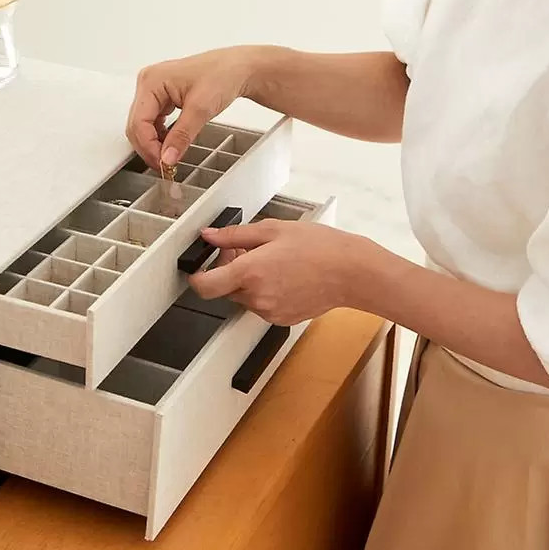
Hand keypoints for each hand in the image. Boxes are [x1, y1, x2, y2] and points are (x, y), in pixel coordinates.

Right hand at [126, 47, 258, 169]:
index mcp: (151, 81)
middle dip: (149, 148)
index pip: (138, 122)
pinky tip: (170, 145)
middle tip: (165, 166)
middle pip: (136, 126)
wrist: (236, 69)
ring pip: (142, 126)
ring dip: (153, 144)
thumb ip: (181, 136)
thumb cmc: (221, 75)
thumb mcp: (201, 109)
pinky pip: (152, 122)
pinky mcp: (161, 98)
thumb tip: (167, 158)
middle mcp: (148, 83)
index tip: (162, 164)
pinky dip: (159, 137)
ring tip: (169, 158)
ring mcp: (153, 90)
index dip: (148, 147)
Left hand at [188, 219, 372, 325]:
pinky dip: (266, 292)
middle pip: (226, 288)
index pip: (205, 286)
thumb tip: (210, 235)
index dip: (197, 276)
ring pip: (244, 297)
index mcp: (251, 272)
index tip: (199, 268)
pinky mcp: (281, 319)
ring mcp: (269, 311)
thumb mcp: (274, 229)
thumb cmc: (319, 247)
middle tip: (249, 250)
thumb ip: (236, 235)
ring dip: (249, 281)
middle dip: (230, 270)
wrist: (351, 272)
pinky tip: (285, 275)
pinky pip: (262, 305)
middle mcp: (257, 296)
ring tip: (274, 261)